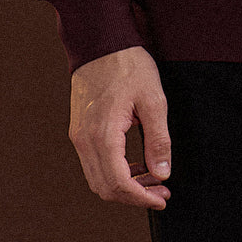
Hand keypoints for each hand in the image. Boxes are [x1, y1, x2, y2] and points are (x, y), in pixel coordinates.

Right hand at [69, 45, 171, 209]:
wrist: (100, 42)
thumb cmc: (128, 65)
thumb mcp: (153, 99)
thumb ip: (158, 139)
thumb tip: (162, 174)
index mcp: (103, 134)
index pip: (119, 184)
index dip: (141, 198)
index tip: (162, 200)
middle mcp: (84, 141)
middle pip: (105, 188)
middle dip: (134, 196)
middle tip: (161, 193)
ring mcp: (78, 136)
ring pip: (98, 179)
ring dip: (124, 186)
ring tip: (152, 179)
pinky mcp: (79, 131)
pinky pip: (94, 164)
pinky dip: (114, 172)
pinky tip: (135, 164)